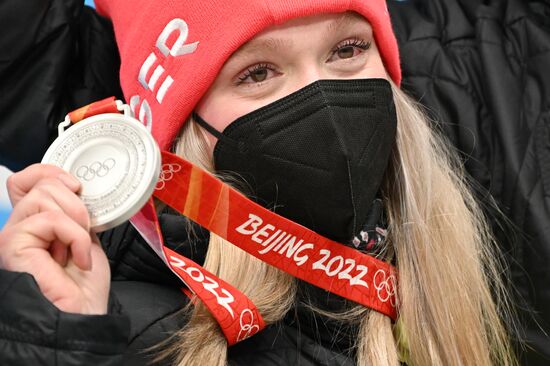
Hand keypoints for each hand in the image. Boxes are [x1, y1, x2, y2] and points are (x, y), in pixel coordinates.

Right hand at [0, 164, 109, 314]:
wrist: (81, 316)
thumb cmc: (83, 287)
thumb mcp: (85, 238)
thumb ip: (76, 214)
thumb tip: (80, 191)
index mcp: (35, 223)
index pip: (26, 180)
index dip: (50, 172)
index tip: (77, 186)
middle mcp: (19, 226)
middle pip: (39, 183)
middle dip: (75, 202)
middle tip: (84, 231)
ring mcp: (13, 235)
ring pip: (43, 196)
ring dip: (76, 220)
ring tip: (78, 248)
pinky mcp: (12, 244)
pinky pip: (50, 219)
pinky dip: (74, 236)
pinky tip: (77, 258)